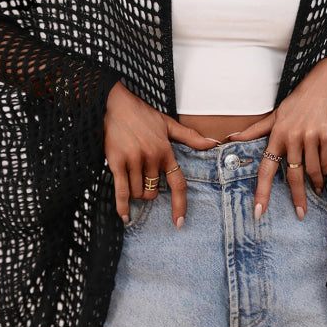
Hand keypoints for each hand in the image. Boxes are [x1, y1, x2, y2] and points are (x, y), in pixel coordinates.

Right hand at [104, 82, 216, 227]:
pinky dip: (122, 206)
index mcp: (165, 151)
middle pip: (154, 192)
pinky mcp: (116, 162)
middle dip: (150, 191)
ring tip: (131, 178)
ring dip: (135, 193)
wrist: (114, 104)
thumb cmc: (141, 114)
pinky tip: (124, 216)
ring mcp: (133, 160)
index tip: (179, 222)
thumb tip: (212, 143)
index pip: (178, 184)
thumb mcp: (168, 124)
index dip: (180, 205)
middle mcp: (151, 158)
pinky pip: (121, 190)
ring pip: (138, 193)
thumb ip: (190, 137)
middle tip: (143, 179)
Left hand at [229, 56, 326, 219]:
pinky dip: (325, 171)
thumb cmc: (300, 99)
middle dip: (297, 197)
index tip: (260, 211)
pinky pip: (325, 161)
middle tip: (300, 214)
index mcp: (277, 134)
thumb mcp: (277, 113)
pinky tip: (325, 176)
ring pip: (311, 170)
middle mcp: (293, 137)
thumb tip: (232, 139)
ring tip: (317, 192)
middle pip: (293, 175)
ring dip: (315, 184)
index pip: (266, 168)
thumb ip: (256, 130)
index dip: (262, 192)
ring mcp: (311, 137)